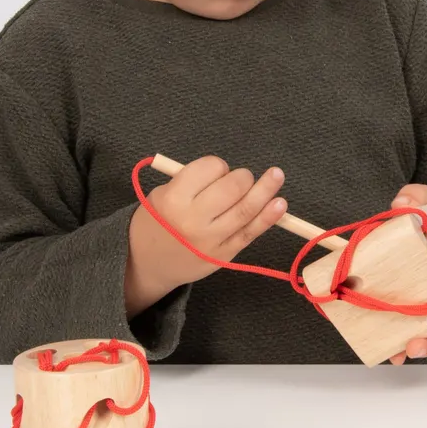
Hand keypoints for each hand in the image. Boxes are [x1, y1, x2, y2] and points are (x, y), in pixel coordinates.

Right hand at [127, 156, 285, 314]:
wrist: (146, 262)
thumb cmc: (158, 220)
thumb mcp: (163, 193)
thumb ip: (193, 182)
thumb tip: (230, 173)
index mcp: (174, 198)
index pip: (210, 168)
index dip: (218, 166)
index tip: (216, 171)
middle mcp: (194, 219)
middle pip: (233, 187)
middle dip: (242, 177)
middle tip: (240, 179)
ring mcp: (211, 239)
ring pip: (246, 209)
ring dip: (265, 189)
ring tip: (276, 176)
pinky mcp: (225, 254)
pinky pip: (250, 232)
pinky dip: (268, 217)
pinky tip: (280, 203)